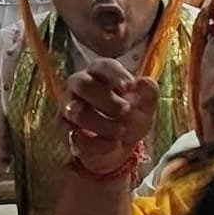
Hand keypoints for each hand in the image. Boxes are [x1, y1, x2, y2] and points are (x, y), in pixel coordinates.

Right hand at [61, 60, 158, 175]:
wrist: (117, 148)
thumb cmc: (129, 118)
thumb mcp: (145, 107)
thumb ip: (148, 92)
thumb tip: (143, 82)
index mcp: (100, 73)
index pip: (103, 66)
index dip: (116, 75)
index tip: (130, 87)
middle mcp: (79, 86)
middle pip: (83, 84)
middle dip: (106, 99)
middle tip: (126, 111)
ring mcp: (68, 107)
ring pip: (77, 112)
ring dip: (103, 123)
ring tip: (120, 131)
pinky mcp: (64, 131)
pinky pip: (76, 137)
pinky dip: (98, 144)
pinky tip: (112, 145)